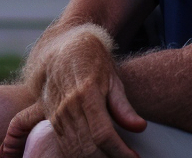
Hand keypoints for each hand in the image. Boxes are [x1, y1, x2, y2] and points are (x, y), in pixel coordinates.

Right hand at [33, 30, 146, 157]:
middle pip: (88, 148)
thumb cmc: (93, 60)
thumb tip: (140, 127)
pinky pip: (64, 146)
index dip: (120, 152)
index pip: (103, 135)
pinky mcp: (51, 119)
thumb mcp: (112, 77)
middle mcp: (67, 106)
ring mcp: (56, 114)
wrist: (62, 46)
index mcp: (86, 94)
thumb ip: (123, 105)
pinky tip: (96, 155)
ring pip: (74, 151)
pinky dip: (79, 156)